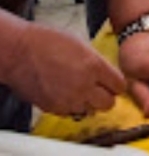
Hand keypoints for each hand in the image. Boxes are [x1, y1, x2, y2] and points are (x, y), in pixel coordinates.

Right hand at [6, 23, 124, 115]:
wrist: (22, 52)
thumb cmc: (50, 42)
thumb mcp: (83, 45)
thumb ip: (97, 62)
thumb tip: (106, 74)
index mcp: (94, 67)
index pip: (119, 85)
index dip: (117, 84)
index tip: (114, 82)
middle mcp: (84, 86)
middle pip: (108, 104)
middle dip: (107, 96)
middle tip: (101, 89)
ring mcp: (68, 100)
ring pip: (90, 111)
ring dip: (89, 103)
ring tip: (82, 90)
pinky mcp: (54, 108)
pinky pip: (71, 113)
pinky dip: (73, 106)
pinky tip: (68, 93)